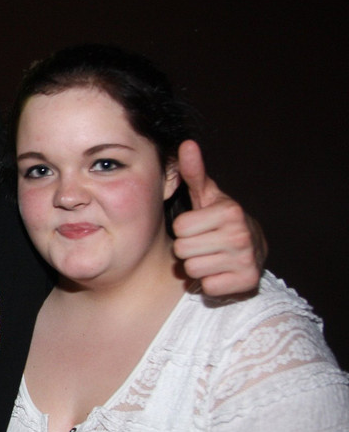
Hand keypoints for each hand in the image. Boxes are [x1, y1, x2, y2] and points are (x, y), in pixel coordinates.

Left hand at [172, 140, 264, 295]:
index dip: (184, 229)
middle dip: (188, 249)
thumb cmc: (219, 219)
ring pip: (192, 269)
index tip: (199, 226)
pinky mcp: (247, 281)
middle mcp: (241, 234)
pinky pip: (208, 287)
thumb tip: (186, 143)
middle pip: (183, 250)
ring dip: (197, 266)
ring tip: (212, 256)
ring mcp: (246, 259)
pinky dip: (210, 283)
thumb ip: (194, 172)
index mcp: (229, 211)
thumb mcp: (207, 195)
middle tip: (205, 243)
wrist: (252, 248)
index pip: (180, 227)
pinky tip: (221, 271)